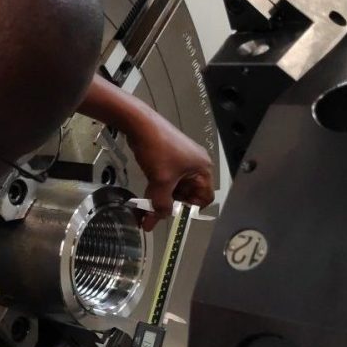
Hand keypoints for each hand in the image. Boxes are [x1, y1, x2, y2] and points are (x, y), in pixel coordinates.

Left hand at [126, 111, 214, 230]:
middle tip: (157, 211)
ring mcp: (183, 161)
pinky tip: (147, 193)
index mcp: (202, 169)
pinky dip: (159, 188)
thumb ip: (160, 204)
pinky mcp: (170, 158)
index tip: (174, 213)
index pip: (205, 198)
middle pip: (189, 194)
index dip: (190, 208)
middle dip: (172, 204)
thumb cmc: (158, 150)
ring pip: (176, 188)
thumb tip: (153, 222)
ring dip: (163, 198)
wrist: (140, 124)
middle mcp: (196, 165)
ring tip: (147, 205)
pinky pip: (168, 179)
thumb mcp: (161, 181)